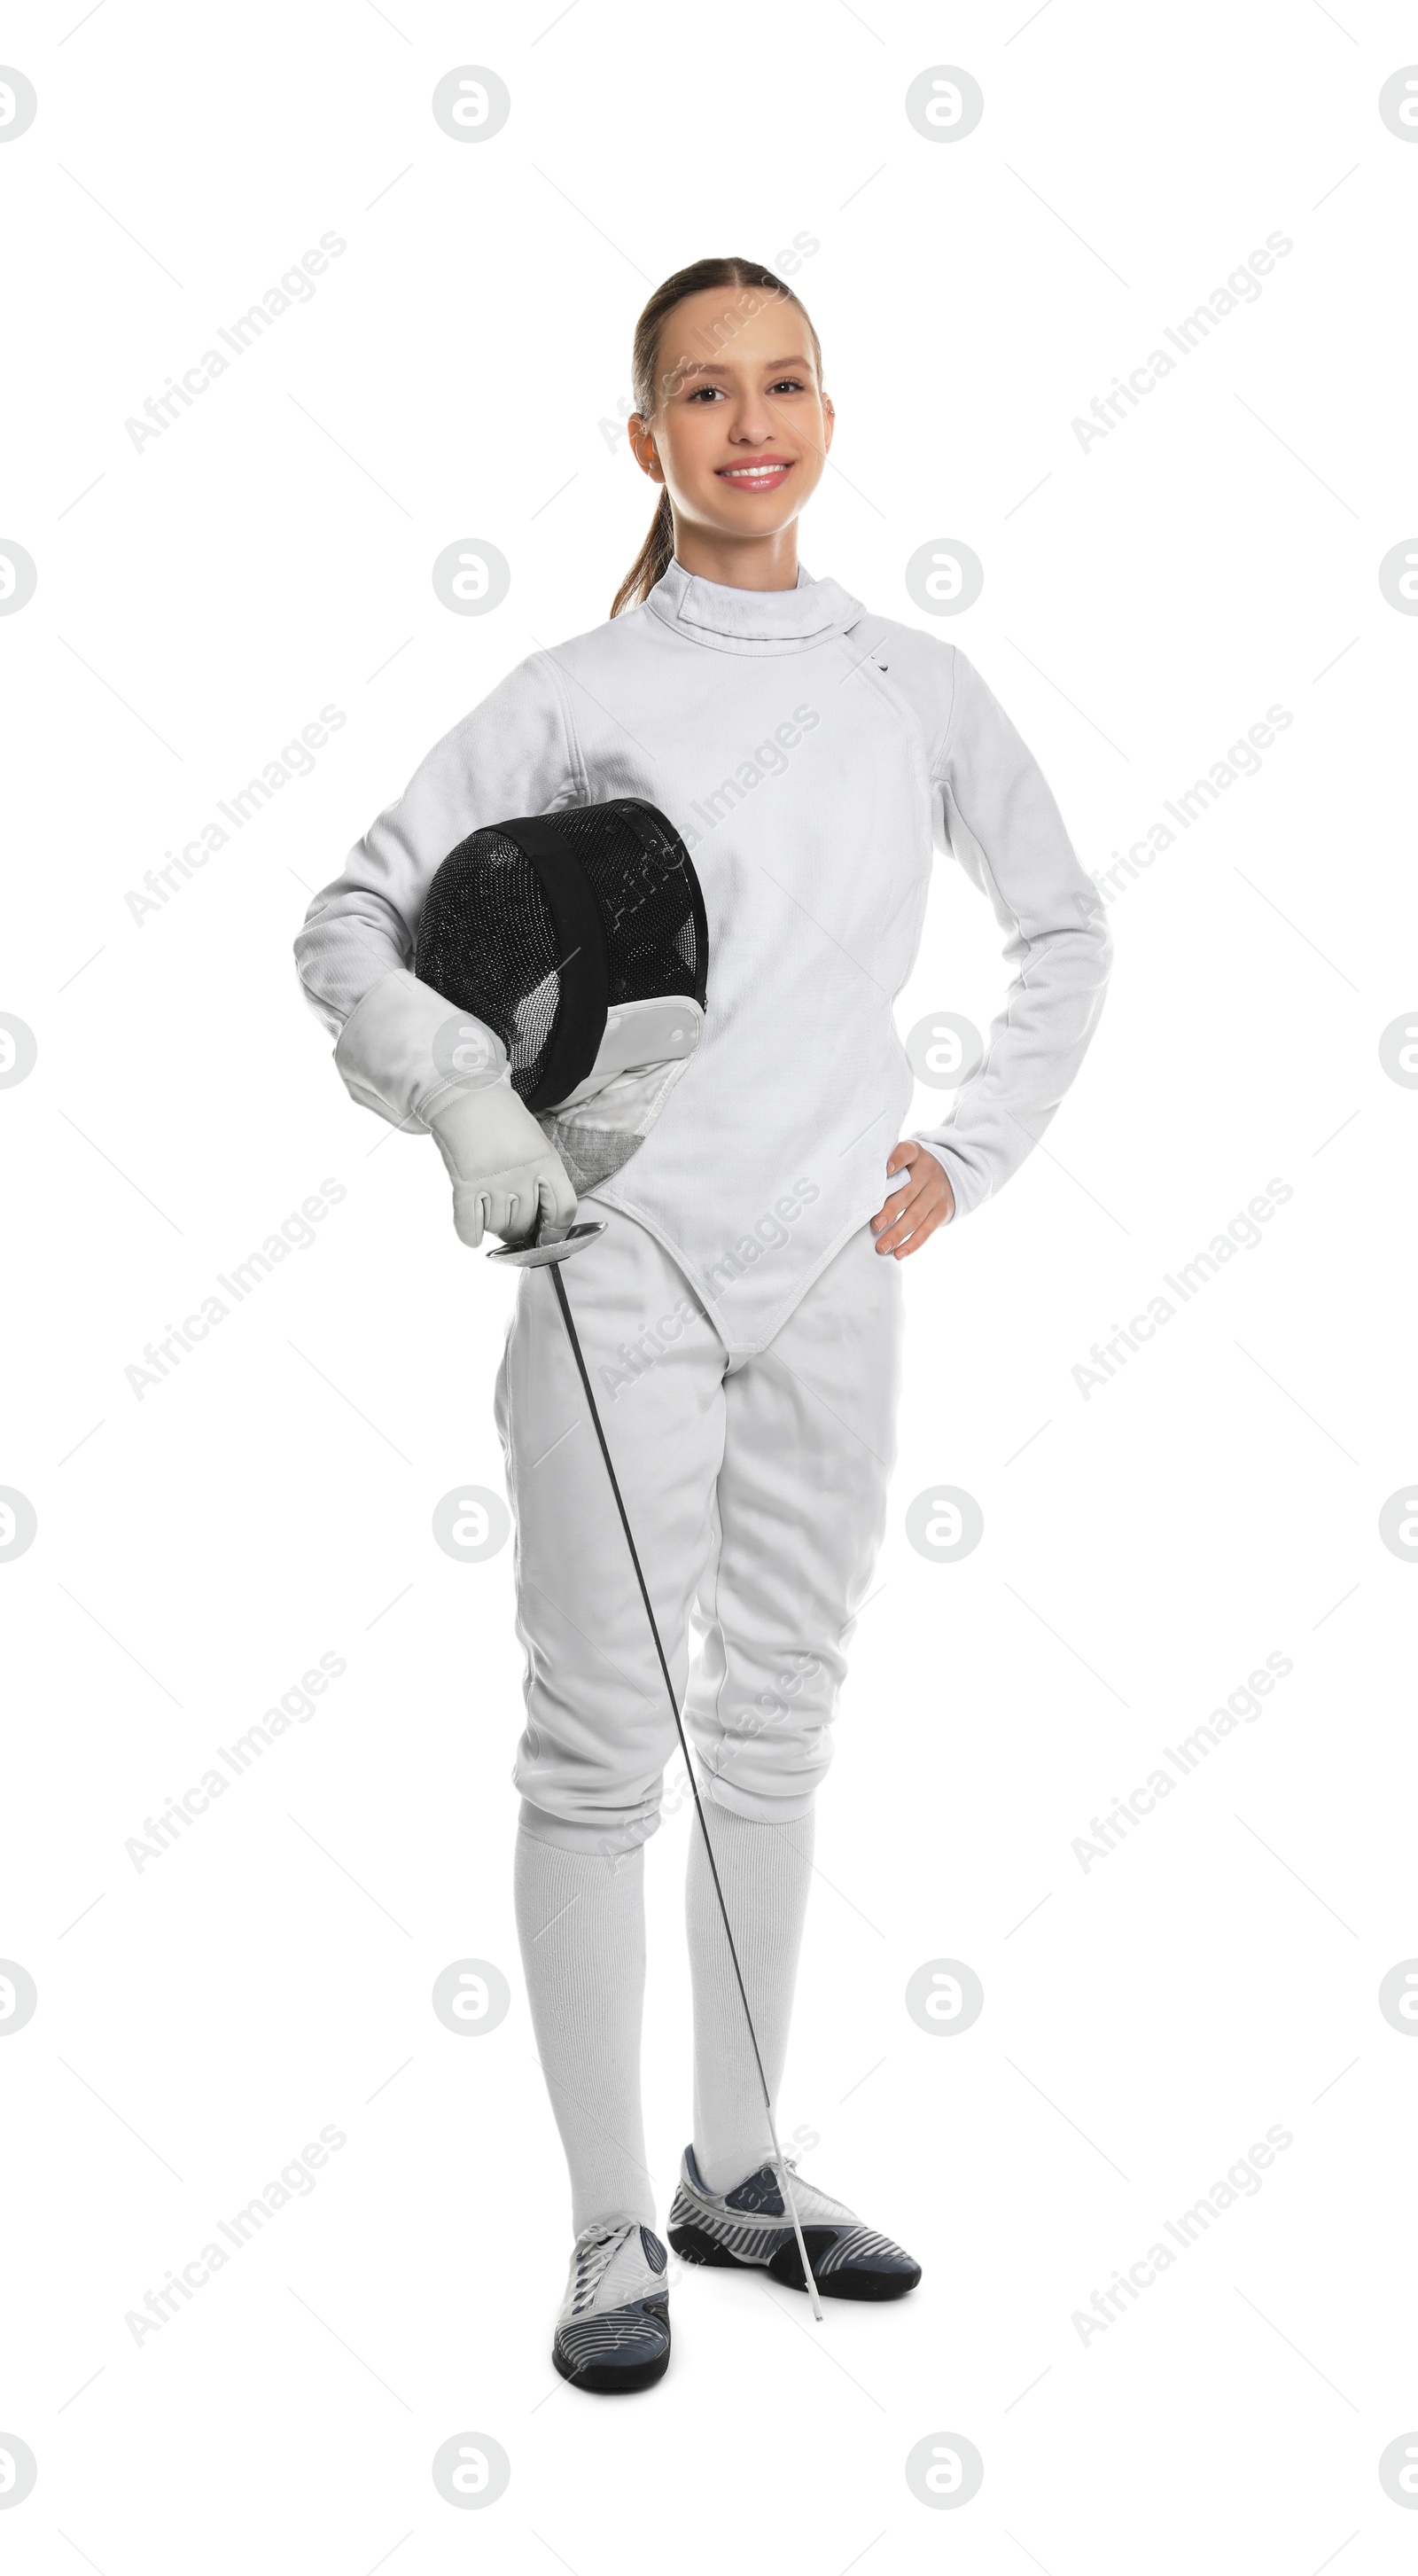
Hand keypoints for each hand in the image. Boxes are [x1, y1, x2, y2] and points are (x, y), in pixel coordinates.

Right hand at [424, 1078, 578, 1247]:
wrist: (466, 1094)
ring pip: (497, 1227)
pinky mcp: (464, 1184)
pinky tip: (473, 1234)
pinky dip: (470, 1234)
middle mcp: (522, 1175)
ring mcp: (492, 1181)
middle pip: (525, 1224)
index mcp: (547, 1162)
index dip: (555, 1231)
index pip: (563, 1211)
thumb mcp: (537, 1142)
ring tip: (489, 1208)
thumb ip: (543, 1176)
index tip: (546, 1235)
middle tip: (509, 1217)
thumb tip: (540, 1218)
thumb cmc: (502, 1117)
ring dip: (493, 1225)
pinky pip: (469, 1226)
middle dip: (518, 1229)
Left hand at [870, 1141, 953, 1257]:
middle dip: (891, 1210)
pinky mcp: (943, 1211)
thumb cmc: (911, 1170)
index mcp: (915, 1153)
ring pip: (917, 1214)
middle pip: (909, 1192)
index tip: (886, 1170)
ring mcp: (937, 1192)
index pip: (907, 1153)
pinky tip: (899, 1253)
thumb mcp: (904, 1160)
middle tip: (875, 1226)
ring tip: (882, 1246)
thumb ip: (885, 1169)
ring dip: (898, 1233)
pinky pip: (928, 1230)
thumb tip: (858, 1191)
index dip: (897, 1160)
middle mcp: (929, 1171)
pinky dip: (913, 1243)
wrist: (947, 1177)